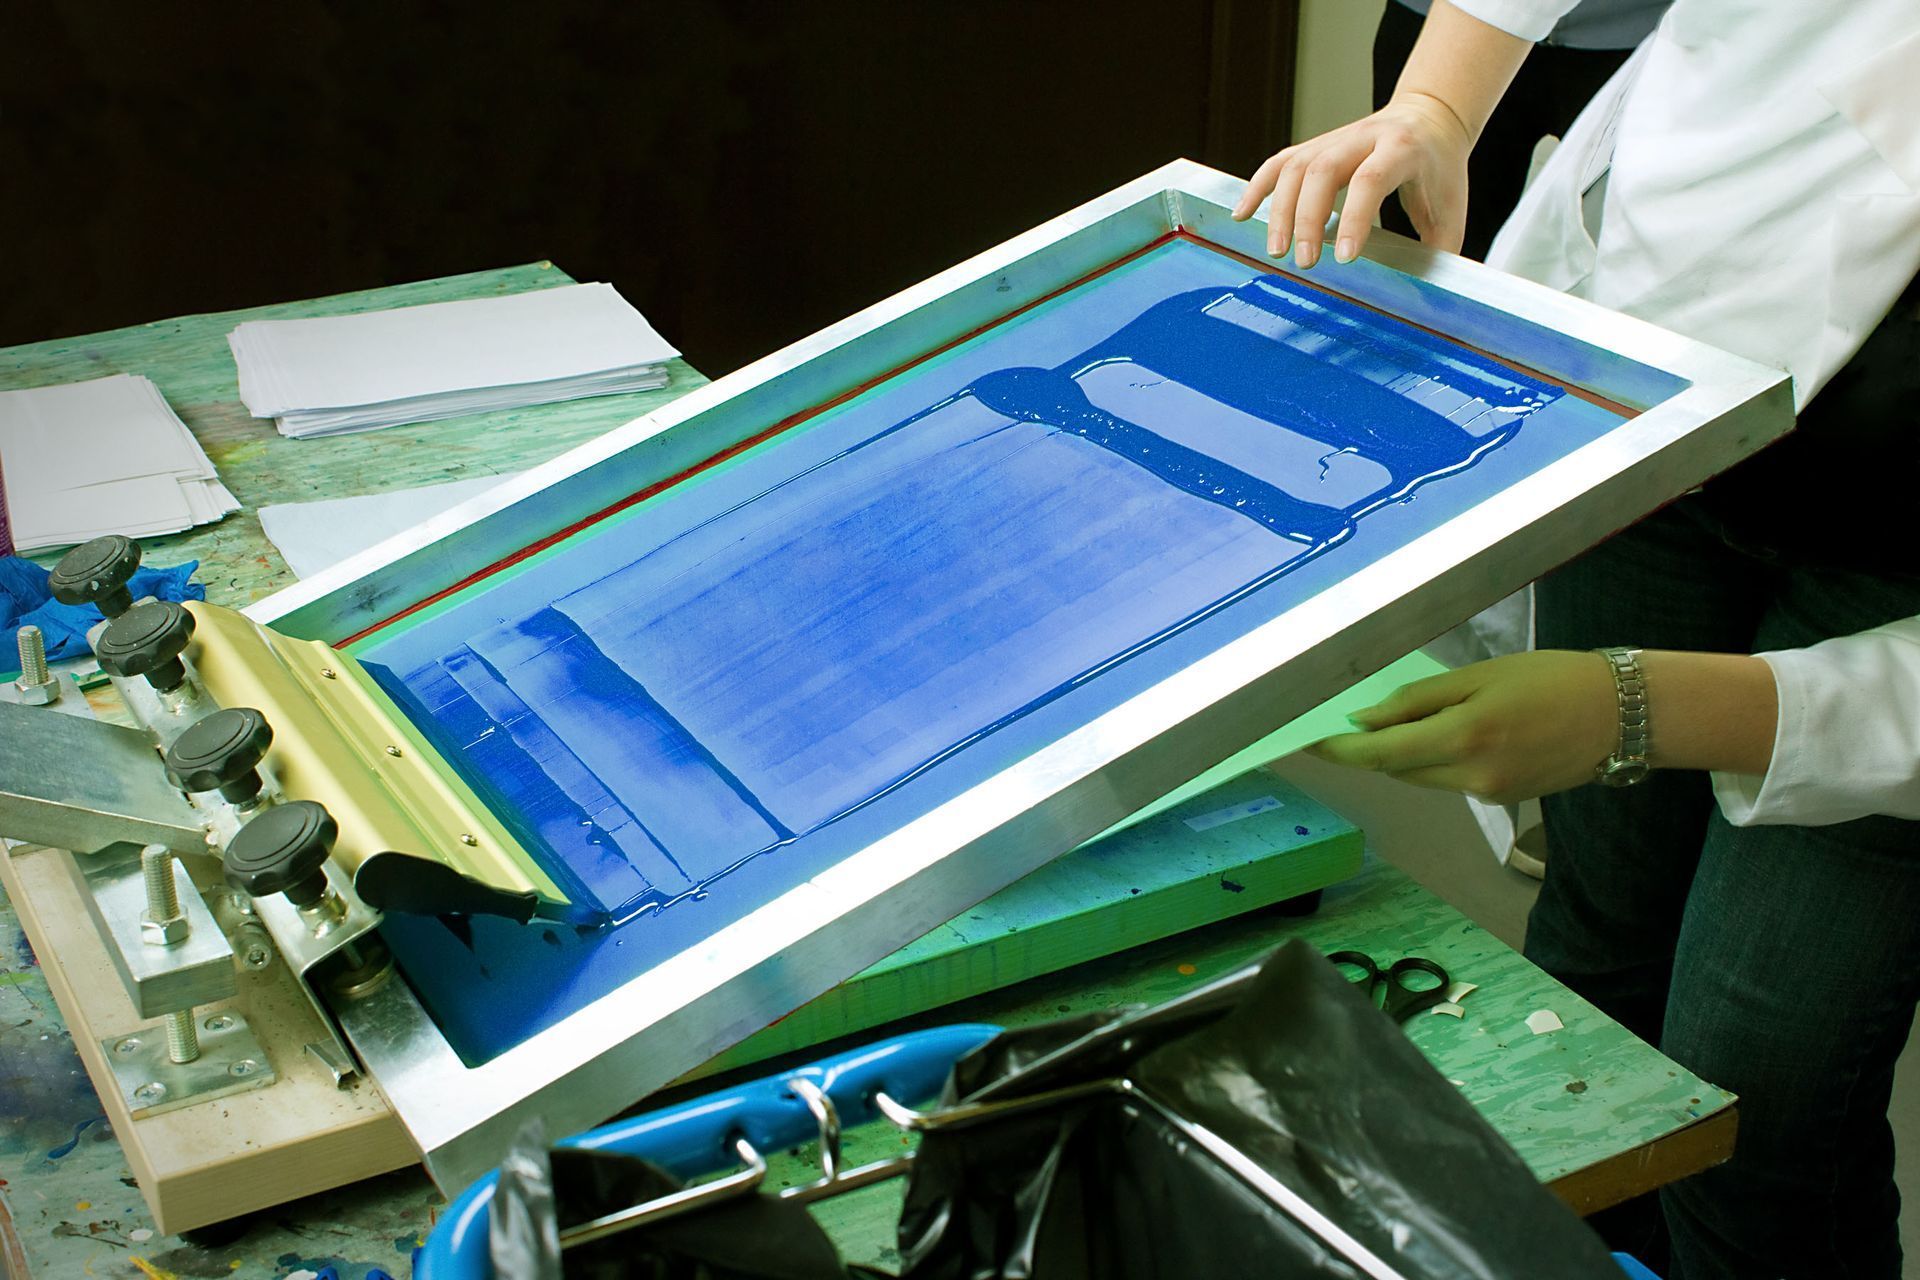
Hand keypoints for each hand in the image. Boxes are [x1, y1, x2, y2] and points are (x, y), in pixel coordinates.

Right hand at [1230, 94, 1472, 268]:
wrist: (1430, 117)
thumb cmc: (1442, 171)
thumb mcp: (1451, 210)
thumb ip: (1438, 252)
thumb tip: (1426, 302)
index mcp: (1403, 149)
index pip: (1371, 179)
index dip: (1355, 218)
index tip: (1344, 259)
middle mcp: (1365, 137)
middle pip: (1323, 171)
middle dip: (1307, 218)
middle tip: (1304, 262)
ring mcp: (1335, 138)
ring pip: (1295, 166)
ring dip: (1279, 210)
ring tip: (1275, 251)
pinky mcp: (1316, 145)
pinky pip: (1279, 162)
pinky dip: (1257, 188)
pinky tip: (1242, 215)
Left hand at [1307, 651, 1617, 804]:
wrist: (1622, 714)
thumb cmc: (1551, 679)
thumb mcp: (1481, 676)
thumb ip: (1420, 701)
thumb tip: (1366, 720)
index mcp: (1464, 737)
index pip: (1381, 754)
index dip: (1341, 750)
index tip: (1307, 742)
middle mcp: (1471, 776)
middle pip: (1396, 769)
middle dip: (1369, 748)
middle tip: (1345, 721)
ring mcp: (1487, 793)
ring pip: (1421, 777)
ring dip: (1402, 754)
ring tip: (1394, 721)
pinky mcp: (1502, 799)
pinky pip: (1449, 781)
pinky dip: (1434, 760)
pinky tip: (1442, 733)